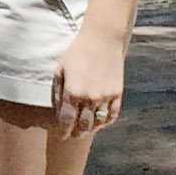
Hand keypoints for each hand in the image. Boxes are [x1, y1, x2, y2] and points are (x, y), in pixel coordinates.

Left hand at [51, 27, 124, 141]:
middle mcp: (89, 98)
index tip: (62, 135)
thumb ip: (58, 92)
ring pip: (98, 123)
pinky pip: (113, 115)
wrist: (102, 38)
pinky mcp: (117, 93)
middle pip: (83, 126)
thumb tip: (59, 111)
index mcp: (73, 92)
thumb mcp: (60, 69)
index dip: (64, 131)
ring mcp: (105, 97)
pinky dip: (106, 122)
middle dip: (76, 133)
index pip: (67, 121)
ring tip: (86, 131)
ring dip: (91, 129)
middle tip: (73, 136)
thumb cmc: (77, 51)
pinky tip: (101, 123)